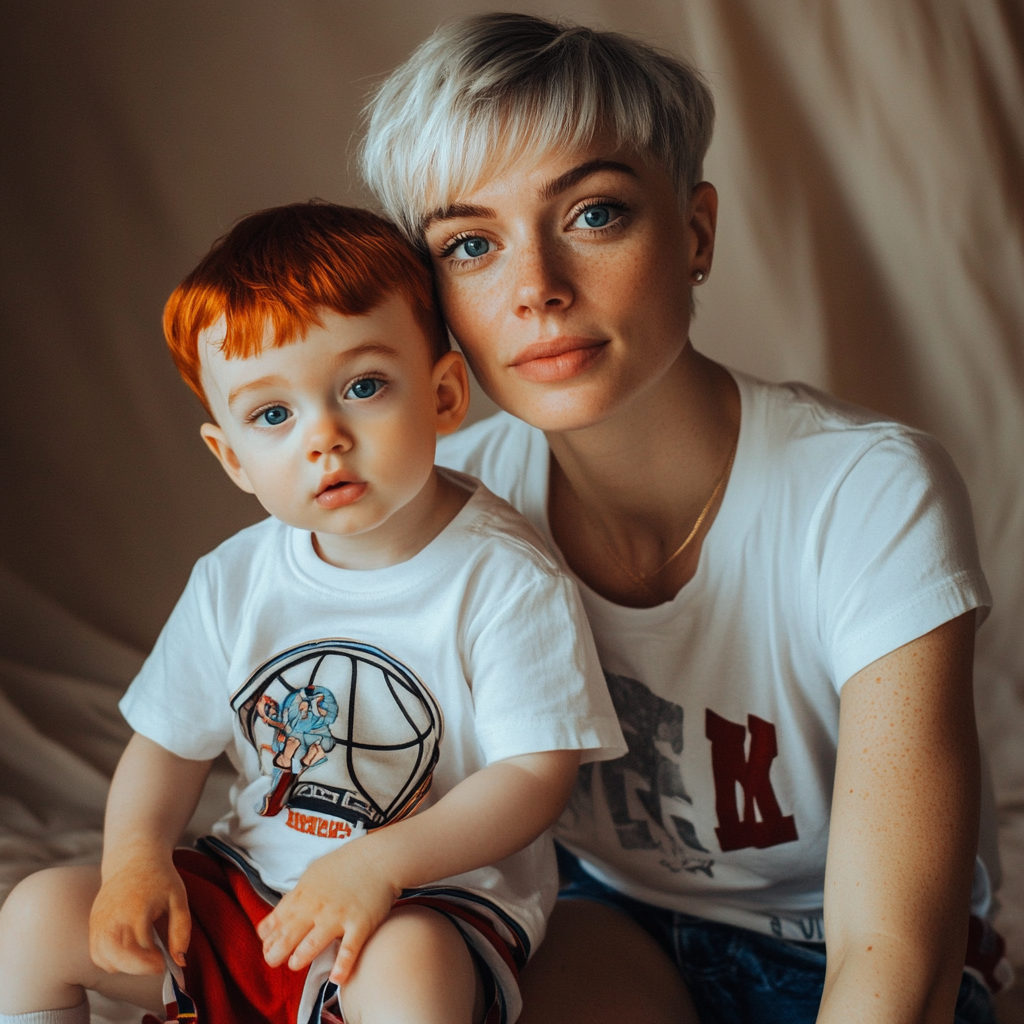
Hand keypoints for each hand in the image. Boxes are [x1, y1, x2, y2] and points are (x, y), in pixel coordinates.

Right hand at [89, 848, 189, 975]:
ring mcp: (99, 923)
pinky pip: (97, 955)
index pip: (138, 951)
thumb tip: (181, 962)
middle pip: (116, 961)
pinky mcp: (93, 924)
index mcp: (135, 911)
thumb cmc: (159, 878)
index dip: (153, 963)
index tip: (165, 961)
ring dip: (124, 966)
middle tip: (156, 960)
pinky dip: (111, 960)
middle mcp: (112, 919)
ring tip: (143, 950)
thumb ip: (181, 931)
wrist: (133, 858)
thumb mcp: (179, 899)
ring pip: (105, 961)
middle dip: (138, 969)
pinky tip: (128, 948)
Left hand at [257, 839, 398, 983]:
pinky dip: (342, 966)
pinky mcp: (360, 925)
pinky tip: (336, 978)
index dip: (267, 939)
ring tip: (295, 963)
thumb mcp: (312, 875)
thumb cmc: (344, 866)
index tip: (267, 947)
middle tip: (274, 961)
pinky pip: (349, 950)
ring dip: (299, 958)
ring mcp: (338, 917)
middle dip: (275, 954)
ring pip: (311, 946)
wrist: (378, 858)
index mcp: (303, 894)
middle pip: (288, 937)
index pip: (276, 922)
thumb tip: (272, 922)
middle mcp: (316, 907)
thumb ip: (293, 899)